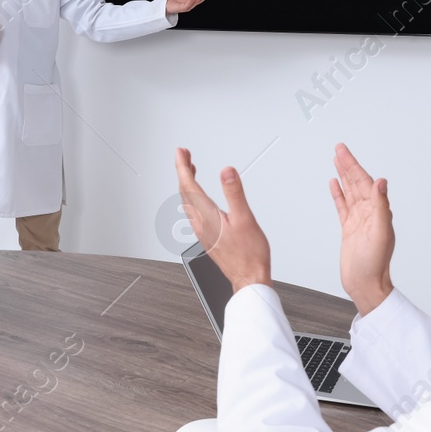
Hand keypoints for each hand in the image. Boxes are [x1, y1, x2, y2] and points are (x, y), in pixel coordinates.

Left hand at [175, 148, 270, 290]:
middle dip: (183, 171)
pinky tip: (198, 196)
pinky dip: (193, 197)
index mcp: (207, 216)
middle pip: (185, 192)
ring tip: (190, 170)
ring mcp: (202, 231)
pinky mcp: (207, 236)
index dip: (183, 166)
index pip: (188, 185)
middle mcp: (200, 223)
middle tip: (184, 155)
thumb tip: (226, 172)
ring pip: (187, 202)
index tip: (180, 152)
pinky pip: (193, 211)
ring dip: (187, 183)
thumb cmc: (249, 254)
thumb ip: (234, 193)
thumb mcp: (245, 218)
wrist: (249, 279)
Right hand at [328, 143, 394, 315]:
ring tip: (336, 160)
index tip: (344, 152)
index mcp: (378, 211)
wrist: (365, 284)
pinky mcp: (349, 228)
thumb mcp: (380, 233)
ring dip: (343, 176)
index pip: (364, 182)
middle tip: (339, 149)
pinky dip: (338, 194)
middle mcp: (369, 213)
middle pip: (356, 182)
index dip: (354, 166)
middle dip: (347, 165)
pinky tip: (334, 185)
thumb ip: (380, 206)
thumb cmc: (375, 264)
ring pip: (349, 191)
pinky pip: (342, 206)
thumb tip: (381, 182)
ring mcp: (358, 220)